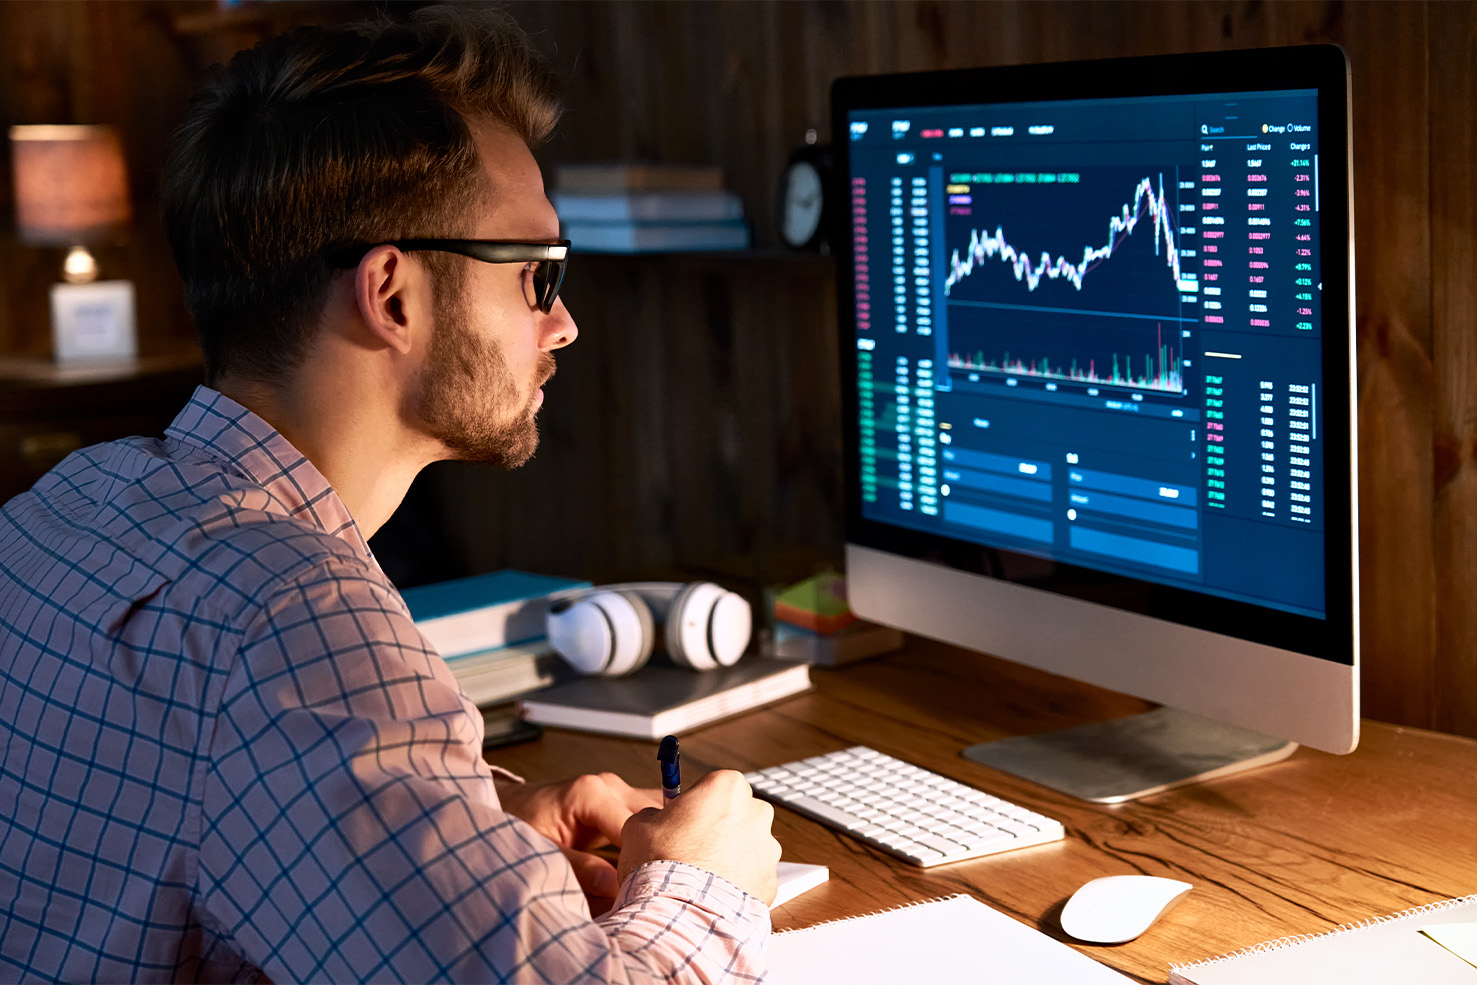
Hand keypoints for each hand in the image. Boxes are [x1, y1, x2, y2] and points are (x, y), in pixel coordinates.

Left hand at [497, 772, 662, 900]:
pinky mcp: (619, 802)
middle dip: (657, 851)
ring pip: (657, 816)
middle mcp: (610, 786)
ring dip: (657, 844)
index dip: (642, 860)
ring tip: (656, 876)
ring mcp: (617, 791)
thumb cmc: (516, 822)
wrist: (506, 805)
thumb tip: (614, 884)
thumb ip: (576, 867)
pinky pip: (647, 818)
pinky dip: (652, 839)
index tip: (642, 890)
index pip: (637, 828)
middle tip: (656, 886)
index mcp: (591, 792)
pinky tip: (650, 864)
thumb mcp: (540, 849)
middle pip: (655, 818)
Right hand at [618, 769, 780, 902]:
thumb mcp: (639, 825)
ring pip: (748, 848)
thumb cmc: (661, 863)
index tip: (682, 820)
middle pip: (737, 814)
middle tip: (689, 849)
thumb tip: (655, 820)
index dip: (696, 805)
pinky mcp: (770, 882)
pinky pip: (752, 879)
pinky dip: (736, 886)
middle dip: (719, 829)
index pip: (714, 786)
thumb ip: (654, 815)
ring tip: (699, 878)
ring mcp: (767, 849)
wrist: (679, 911)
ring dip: (729, 859)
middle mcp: (755, 812)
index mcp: (726, 787)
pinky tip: (711, 895)